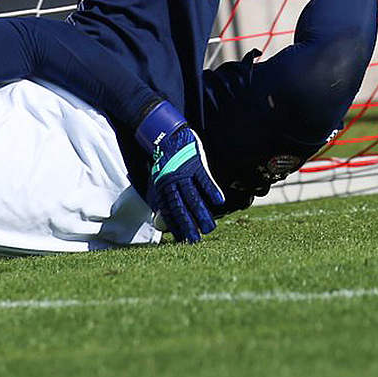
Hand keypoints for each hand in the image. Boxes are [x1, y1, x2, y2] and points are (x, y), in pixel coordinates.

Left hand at [135, 100, 224, 242]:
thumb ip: (161, 202)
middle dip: (187, 225)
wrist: (167, 135)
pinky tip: (219, 201)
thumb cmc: (165, 162)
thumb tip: (161, 224)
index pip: (169, 212)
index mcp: (162, 189)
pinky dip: (211, 190)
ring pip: (193, 196)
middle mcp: (171, 183)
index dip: (176, 226)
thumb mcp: (158, 182)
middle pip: (180, 207)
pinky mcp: (195, 164)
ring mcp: (184, 173)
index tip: (183, 240)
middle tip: (194, 241)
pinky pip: (204, 179)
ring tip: (209, 228)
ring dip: (202, 213)